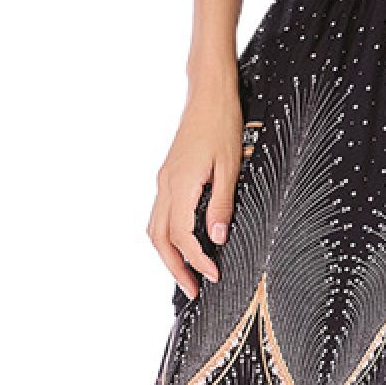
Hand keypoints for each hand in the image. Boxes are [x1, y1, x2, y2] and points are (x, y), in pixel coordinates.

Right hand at [147, 73, 242, 299]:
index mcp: (180, 184)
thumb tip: (216, 237)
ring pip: (155, 228)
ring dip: (168, 255)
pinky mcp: (168, 176)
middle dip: (174, 268)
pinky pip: (160, 214)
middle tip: (193, 291)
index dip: (197, 260)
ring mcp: (164, 180)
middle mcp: (165, 185)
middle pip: (159, 239)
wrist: (209, 94)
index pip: (183, 236)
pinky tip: (183, 245)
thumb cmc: (223, 125)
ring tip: (187, 274)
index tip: (214, 276)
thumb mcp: (231, 166)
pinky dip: (167, 236)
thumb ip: (221, 204)